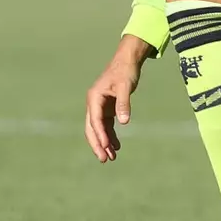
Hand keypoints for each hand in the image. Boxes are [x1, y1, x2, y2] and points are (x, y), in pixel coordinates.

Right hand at [85, 36, 150, 162]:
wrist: (127, 60)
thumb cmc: (125, 71)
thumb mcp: (126, 86)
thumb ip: (124, 103)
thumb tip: (123, 122)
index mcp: (94, 97)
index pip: (95, 120)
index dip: (100, 135)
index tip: (106, 147)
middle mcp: (94, 103)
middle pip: (92, 128)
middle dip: (97, 144)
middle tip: (104, 160)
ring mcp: (100, 106)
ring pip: (99, 129)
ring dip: (105, 143)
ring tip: (112, 158)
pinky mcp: (107, 108)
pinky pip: (107, 125)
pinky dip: (111, 136)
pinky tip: (116, 146)